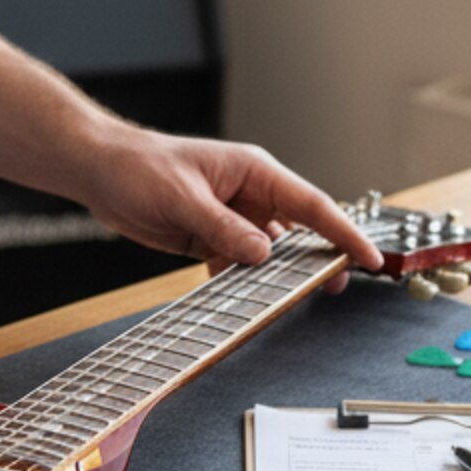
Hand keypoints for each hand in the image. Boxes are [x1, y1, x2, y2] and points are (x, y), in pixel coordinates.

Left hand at [75, 130, 381, 280]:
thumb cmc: (141, 166)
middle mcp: (248, 194)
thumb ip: (223, 227)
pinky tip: (245, 304)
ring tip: (289, 303)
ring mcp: (230, 218)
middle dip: (317, 260)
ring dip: (276, 278)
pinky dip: (243, 285)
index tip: (369, 257)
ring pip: (268, 254)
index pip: (310, 203)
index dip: (343, 232)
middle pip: (296, 231)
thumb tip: (263, 254)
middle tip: (335, 289)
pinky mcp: (209, 238)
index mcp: (253, 171)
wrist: (100, 171)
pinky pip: (237, 266)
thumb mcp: (183, 198)